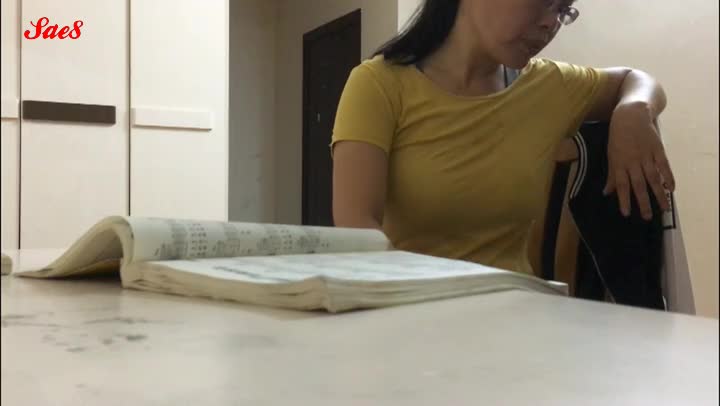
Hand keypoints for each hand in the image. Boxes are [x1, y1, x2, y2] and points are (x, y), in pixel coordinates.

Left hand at [603, 102, 675, 219]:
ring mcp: (647, 156)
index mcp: (620, 163)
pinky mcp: (658, 150)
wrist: (631, 116)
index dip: (624, 200)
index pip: (622, 185)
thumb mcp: (611, 155)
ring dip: (659, 194)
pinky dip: (668, 177)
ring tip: (664, 207)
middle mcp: (633, 162)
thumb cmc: (618, 137)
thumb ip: (612, 175)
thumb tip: (607, 192)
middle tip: (647, 216)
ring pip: (653, 178)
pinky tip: (671, 188)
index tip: (626, 213)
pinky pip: (664, 166)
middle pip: (639, 185)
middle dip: (643, 202)